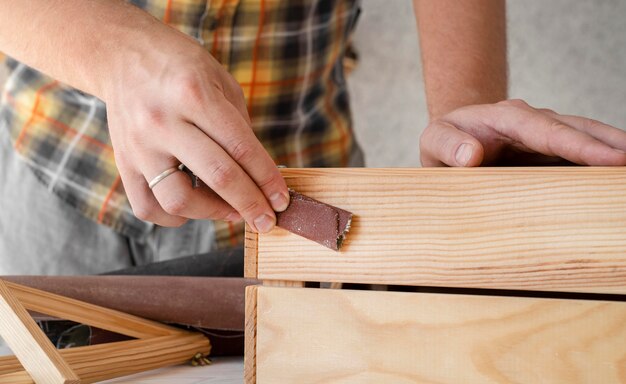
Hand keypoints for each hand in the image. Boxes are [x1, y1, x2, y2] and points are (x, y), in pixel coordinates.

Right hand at [103, 23, 287, 231]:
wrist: (121, 53)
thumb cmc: (181, 66)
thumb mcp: (220, 81)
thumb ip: (240, 128)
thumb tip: (261, 177)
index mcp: (193, 94)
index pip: (241, 148)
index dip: (267, 180)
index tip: (281, 201)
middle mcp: (163, 121)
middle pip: (217, 177)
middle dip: (250, 204)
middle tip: (267, 221)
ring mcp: (138, 145)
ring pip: (179, 201)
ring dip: (212, 214)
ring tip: (230, 210)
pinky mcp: (123, 162)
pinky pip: (147, 207)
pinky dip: (174, 218)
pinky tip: (193, 208)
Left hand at [420, 99, 625, 166]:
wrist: (450, 142)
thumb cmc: (443, 142)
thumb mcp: (432, 141)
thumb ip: (446, 145)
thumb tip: (471, 155)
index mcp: (504, 118)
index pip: (546, 130)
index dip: (578, 145)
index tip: (611, 158)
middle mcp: (530, 122)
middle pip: (576, 129)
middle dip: (610, 144)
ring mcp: (543, 136)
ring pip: (584, 138)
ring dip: (611, 150)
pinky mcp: (548, 152)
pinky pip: (576, 156)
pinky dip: (597, 163)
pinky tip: (612, 178)